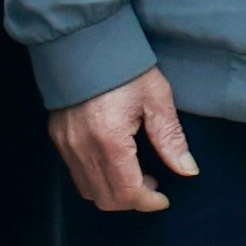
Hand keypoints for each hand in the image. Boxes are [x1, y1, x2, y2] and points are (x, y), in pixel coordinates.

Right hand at [52, 67, 197, 214]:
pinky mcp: (58, 138)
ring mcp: (66, 144)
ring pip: (88, 190)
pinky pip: (76, 173)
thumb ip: (170, 138)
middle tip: (153, 184)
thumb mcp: (156, 98)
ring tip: (135, 173)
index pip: (127, 192)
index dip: (148, 202)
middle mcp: (82, 148)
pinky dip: (97, 179)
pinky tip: (115, 162)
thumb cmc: (124, 68)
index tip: (163, 198)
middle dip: (133, 200)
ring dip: (113, 192)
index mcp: (110, 140)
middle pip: (106, 198)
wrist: (85, 43)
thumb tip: (187, 169)